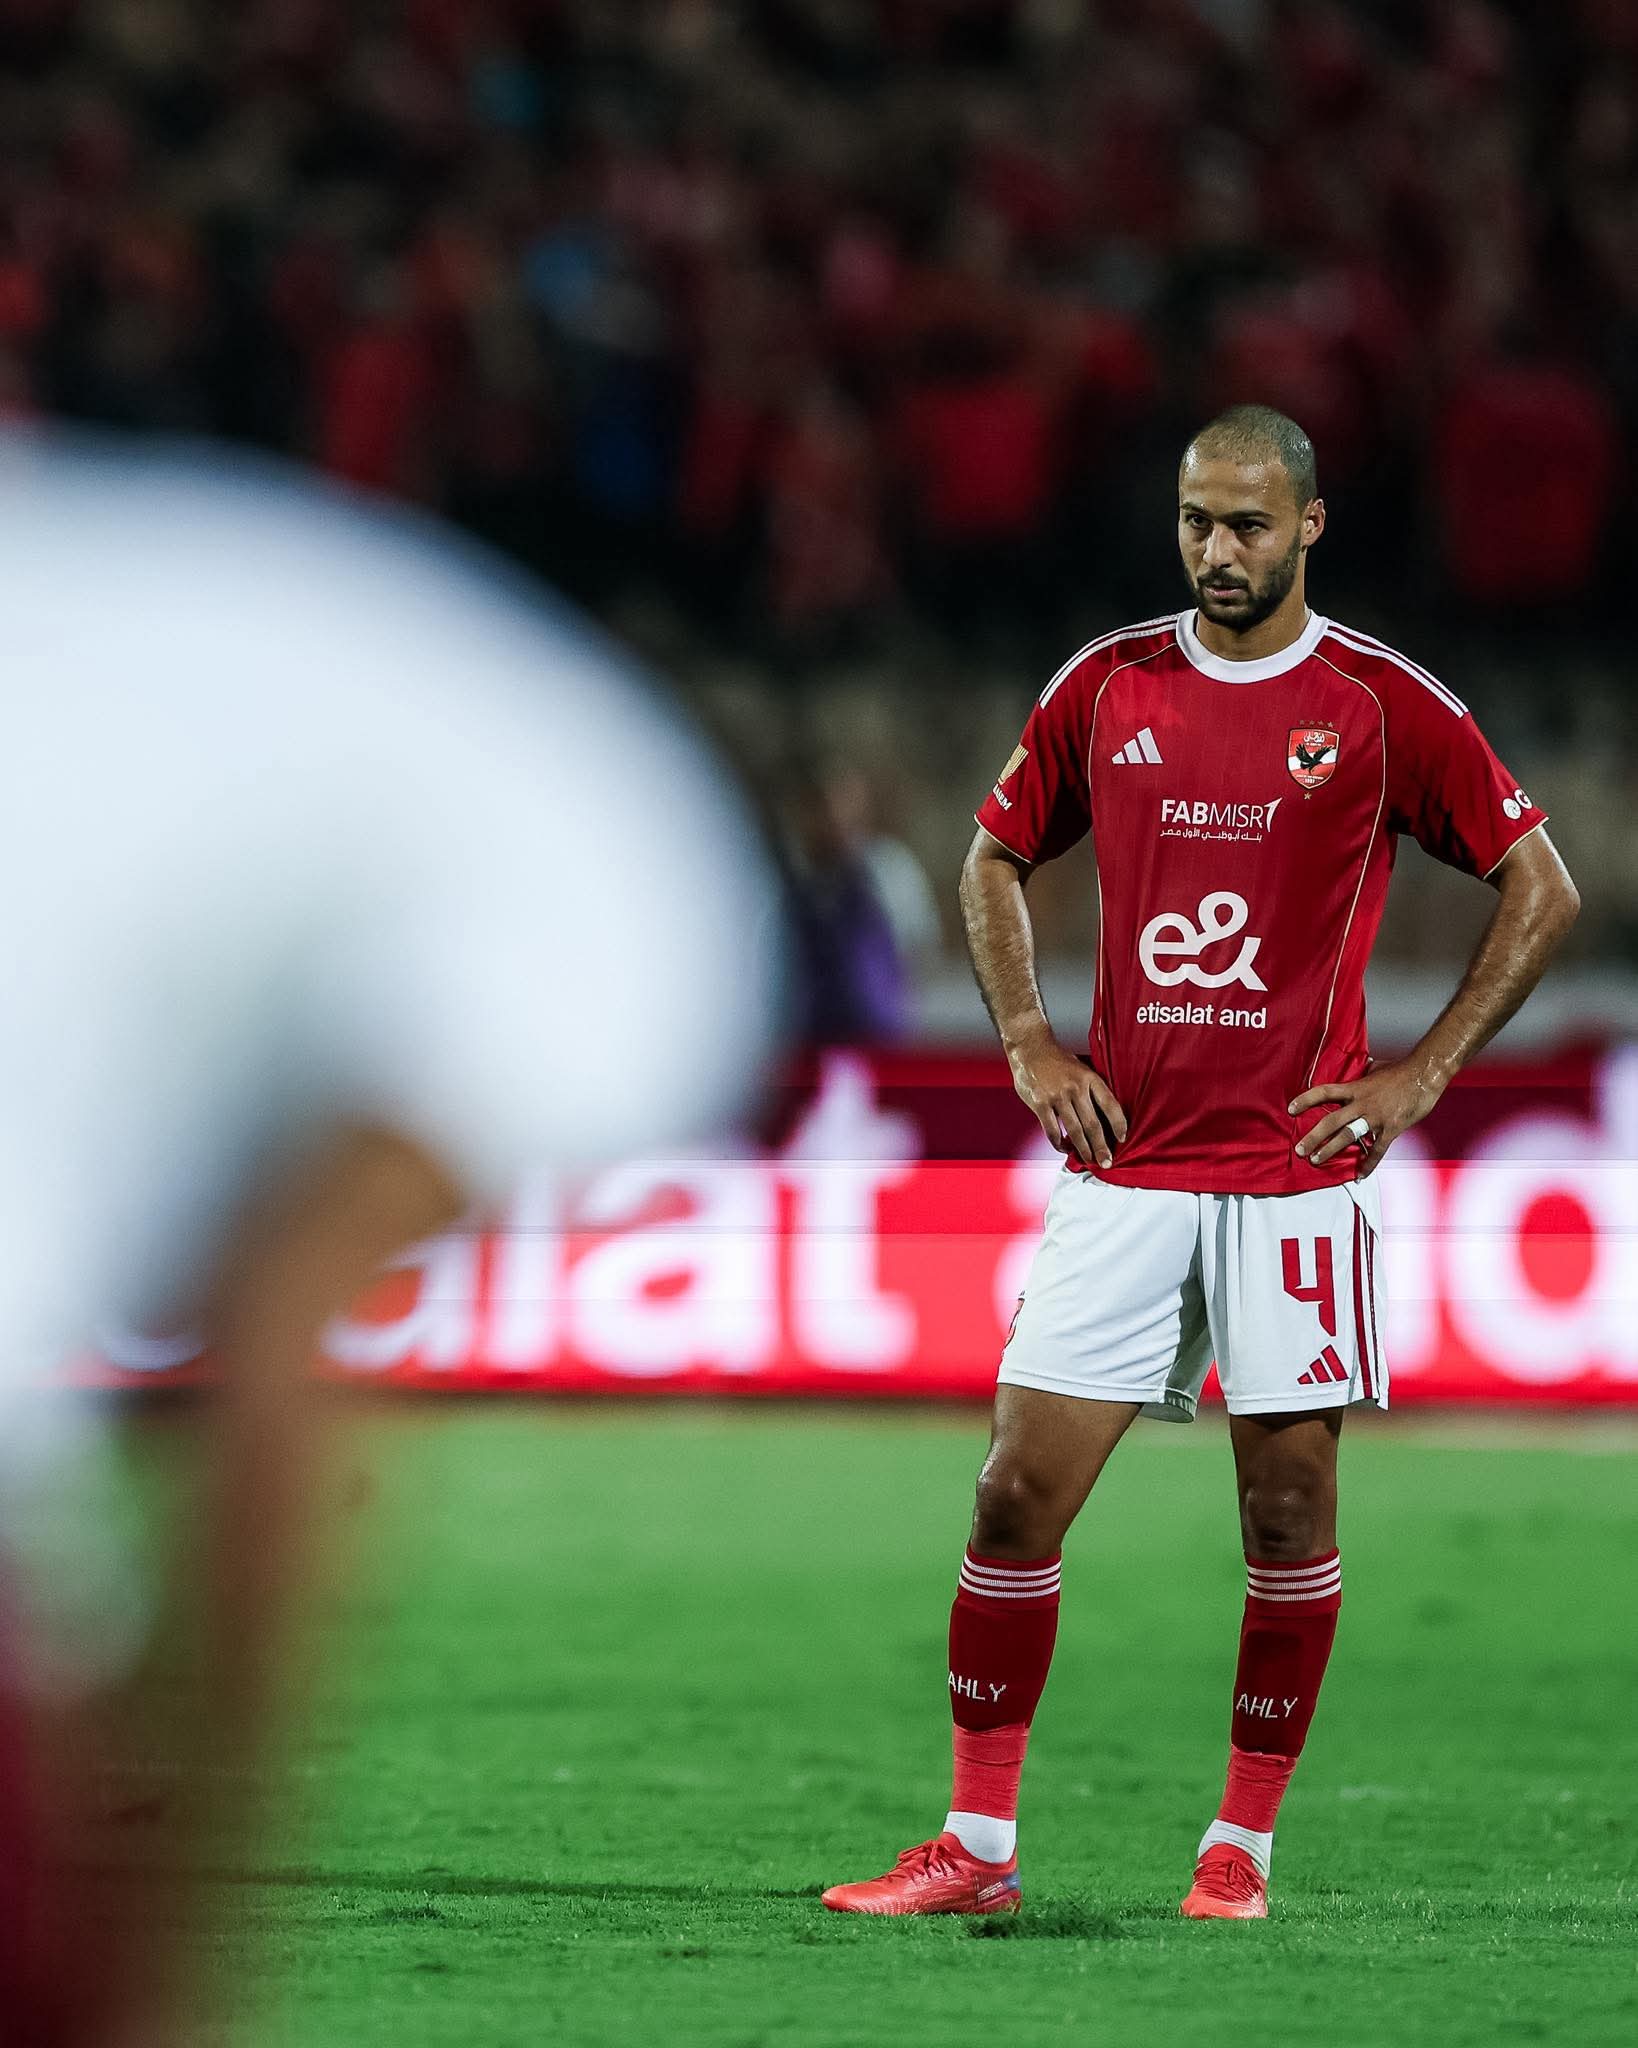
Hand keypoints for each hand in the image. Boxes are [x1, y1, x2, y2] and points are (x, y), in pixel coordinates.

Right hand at [1009, 1037, 1127, 1168]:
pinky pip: (1052, 1130)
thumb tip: (1106, 1113)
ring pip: (1074, 1130)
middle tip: (1107, 1162)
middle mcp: (1075, 1087)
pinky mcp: (1040, 1103)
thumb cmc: (1058, 1060)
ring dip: (1083, 1149)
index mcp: (1089, 1077)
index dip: (1118, 1124)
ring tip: (1089, 1160)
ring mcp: (1057, 1096)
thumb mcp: (1081, 1067)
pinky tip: (1064, 1148)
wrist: (1030, 1047)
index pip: (1110, 1104)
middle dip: (1101, 1146)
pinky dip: (1058, 1143)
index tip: (1123, 1139)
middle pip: (1093, 1124)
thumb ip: (1092, 1088)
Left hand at [1289, 1058, 1442, 1178]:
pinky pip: (1377, 1150)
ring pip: (1348, 1136)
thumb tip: (1358, 1071)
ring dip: (1330, 1150)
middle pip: (1331, 1121)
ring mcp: (1376, 1117)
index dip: (1306, 1100)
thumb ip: (1362, 1075)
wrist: (1424, 1074)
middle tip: (1299, 1149)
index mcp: (1356, 1088)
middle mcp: (1362, 1103)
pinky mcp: (1391, 1128)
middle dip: (1313, 1137)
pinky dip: (1369, 1164)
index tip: (1290, 1109)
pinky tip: (1360, 1174)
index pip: (1324, 1092)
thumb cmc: (1400, 1070)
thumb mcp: (1375, 1069)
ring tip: (1316, 1160)